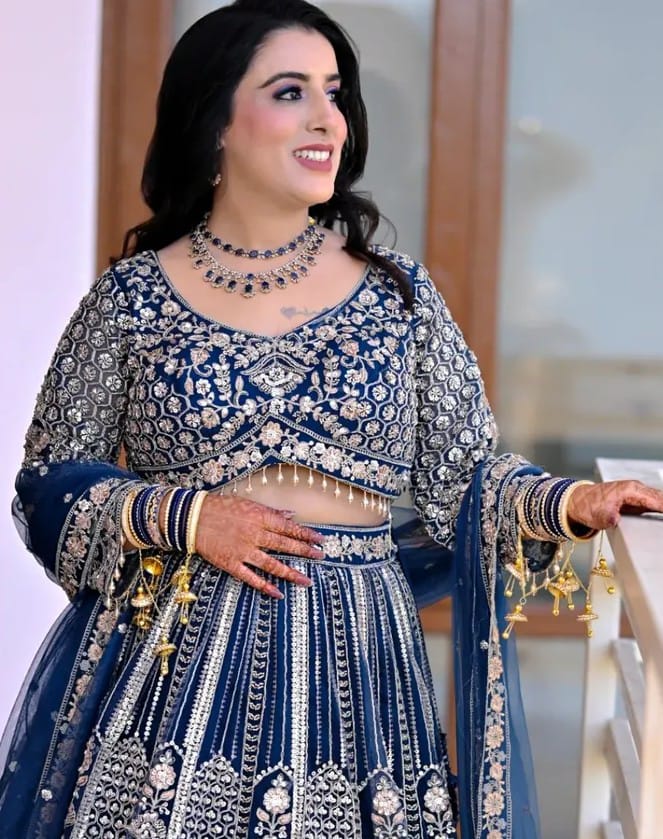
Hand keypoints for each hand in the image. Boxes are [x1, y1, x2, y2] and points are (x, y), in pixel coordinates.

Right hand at [194, 494, 324, 597]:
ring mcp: (243, 551)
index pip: (289, 527)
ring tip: (306, 581)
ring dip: (291, 573)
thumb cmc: (221, 507)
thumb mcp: (249, 504)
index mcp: (260, 517)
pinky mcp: (231, 563)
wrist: (193, 517)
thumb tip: (291, 515)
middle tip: (321, 557)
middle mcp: (255, 534)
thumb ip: (271, 512)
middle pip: (285, 545)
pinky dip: (265, 587)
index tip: (321, 539)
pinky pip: (251, 578)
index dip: (306, 534)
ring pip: (272, 565)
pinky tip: (278, 593)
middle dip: (305, 552)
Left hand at [567, 479, 662, 531]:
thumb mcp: (599, 515)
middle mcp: (636, 488)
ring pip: (657, 501)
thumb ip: (610, 518)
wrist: (576, 502)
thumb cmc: (586, 506)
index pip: (658, 500)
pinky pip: (651, 504)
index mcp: (631, 489)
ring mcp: (636, 493)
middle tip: (661, 528)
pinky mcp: (634, 500)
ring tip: (659, 526)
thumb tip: (616, 519)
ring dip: (660, 510)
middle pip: (660, 499)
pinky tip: (658, 520)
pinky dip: (657, 511)